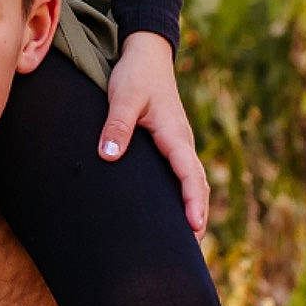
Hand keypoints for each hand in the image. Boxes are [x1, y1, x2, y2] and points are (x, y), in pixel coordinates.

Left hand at [98, 30, 208, 237]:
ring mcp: (177, 145)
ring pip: (190, 181)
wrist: (146, 54)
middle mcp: (182, 143)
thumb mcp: (122, 96)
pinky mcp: (168, 144)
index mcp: (175, 135)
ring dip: (191, 208)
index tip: (194, 227)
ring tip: (185, 242)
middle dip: (197, 216)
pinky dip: (182, 195)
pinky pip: (180, 175)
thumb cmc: (135, 75)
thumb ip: (116, 126)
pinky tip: (169, 213)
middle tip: (192, 251)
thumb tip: (109, 156)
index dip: (193, 202)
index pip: (190, 174)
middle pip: (197, 185)